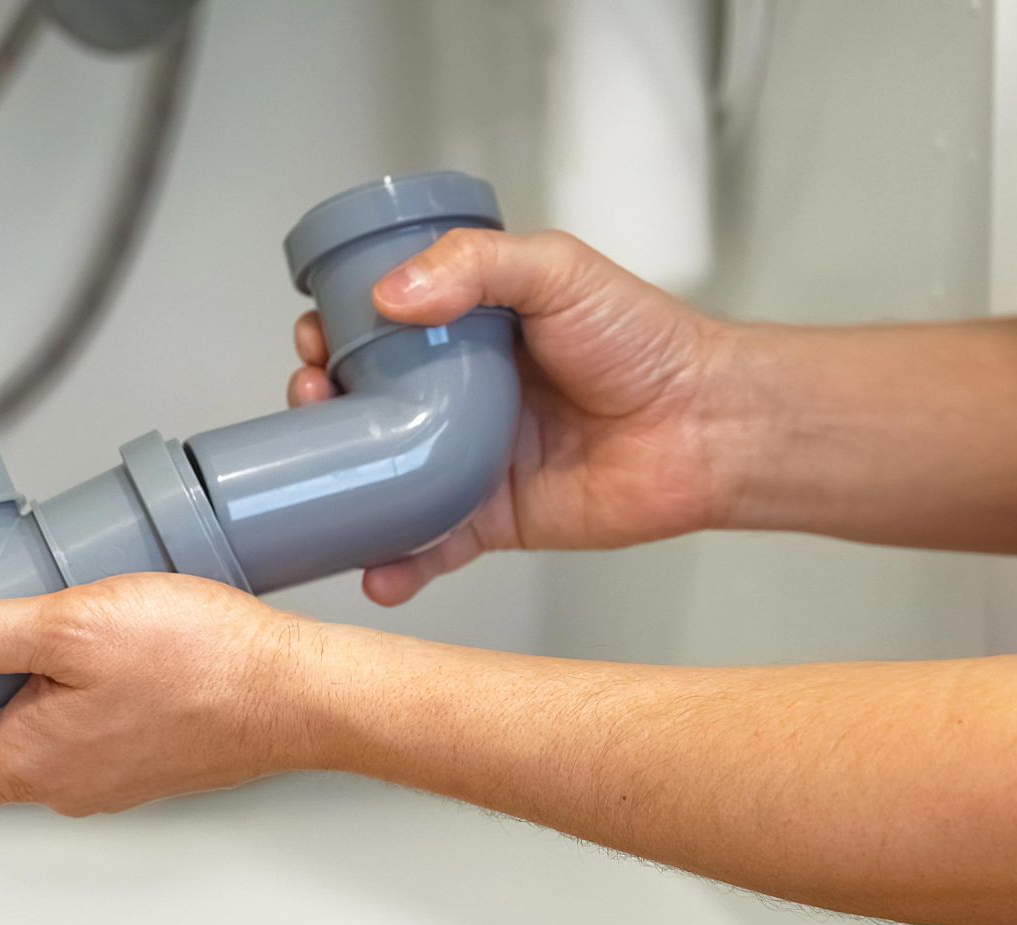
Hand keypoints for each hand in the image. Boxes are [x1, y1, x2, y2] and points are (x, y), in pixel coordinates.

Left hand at [0, 574, 319, 829]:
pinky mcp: (154, 762)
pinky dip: (70, 702)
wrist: (302, 692)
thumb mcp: (72, 624)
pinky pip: (88, 739)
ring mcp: (115, 780)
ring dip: (16, 702)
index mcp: (31, 762)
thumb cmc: (203, 661)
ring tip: (32, 633)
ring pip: (36, 750)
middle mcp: (68, 787)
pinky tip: (99, 650)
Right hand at [288, 229, 742, 604]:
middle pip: (361, 403)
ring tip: (317, 479)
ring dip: (336, 485)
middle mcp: (458, 394)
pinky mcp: (492, 522)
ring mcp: (469, 460)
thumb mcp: (557, 270)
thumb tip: (389, 295)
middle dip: (318, 405)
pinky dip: (395, 565)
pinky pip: (428, 548)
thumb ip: (475, 265)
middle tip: (311, 399)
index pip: (375, 327)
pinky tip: (371, 568)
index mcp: (467, 329)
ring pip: (380, 478)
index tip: (315, 336)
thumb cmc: (646, 340)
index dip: (334, 330)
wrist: (706, 425)